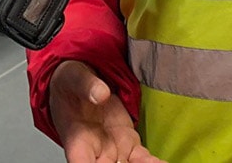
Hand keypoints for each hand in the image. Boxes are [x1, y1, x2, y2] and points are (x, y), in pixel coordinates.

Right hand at [49, 61, 163, 162]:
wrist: (81, 83)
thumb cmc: (69, 84)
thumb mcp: (73, 76)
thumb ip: (86, 85)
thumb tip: (101, 93)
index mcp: (77, 139)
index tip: (109, 162)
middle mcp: (95, 152)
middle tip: (132, 159)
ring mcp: (114, 150)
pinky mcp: (129, 144)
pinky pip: (142, 159)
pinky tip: (161, 162)